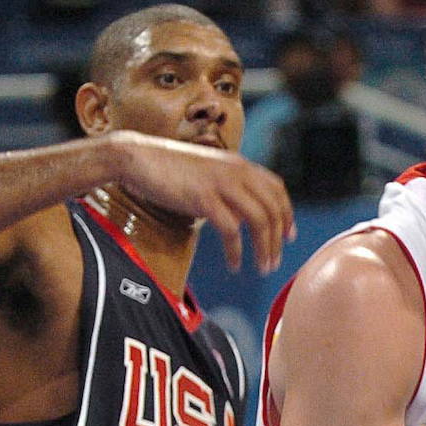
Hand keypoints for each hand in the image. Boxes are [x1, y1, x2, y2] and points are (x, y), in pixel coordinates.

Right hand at [112, 131, 295, 274]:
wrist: (137, 157)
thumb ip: (228, 190)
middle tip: (273, 263)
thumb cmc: (168, 170)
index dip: (287, 214)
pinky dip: (236, 251)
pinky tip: (234, 265)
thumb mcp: (207, 174)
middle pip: (273, 209)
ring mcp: (221, 183)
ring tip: (261, 268)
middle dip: (278, 240)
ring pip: (259, 220)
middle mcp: (236, 171)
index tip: (288, 237)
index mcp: (239, 165)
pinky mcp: (203, 198)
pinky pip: (231, 230)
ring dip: (264, 249)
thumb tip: (242, 217)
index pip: (276, 189)